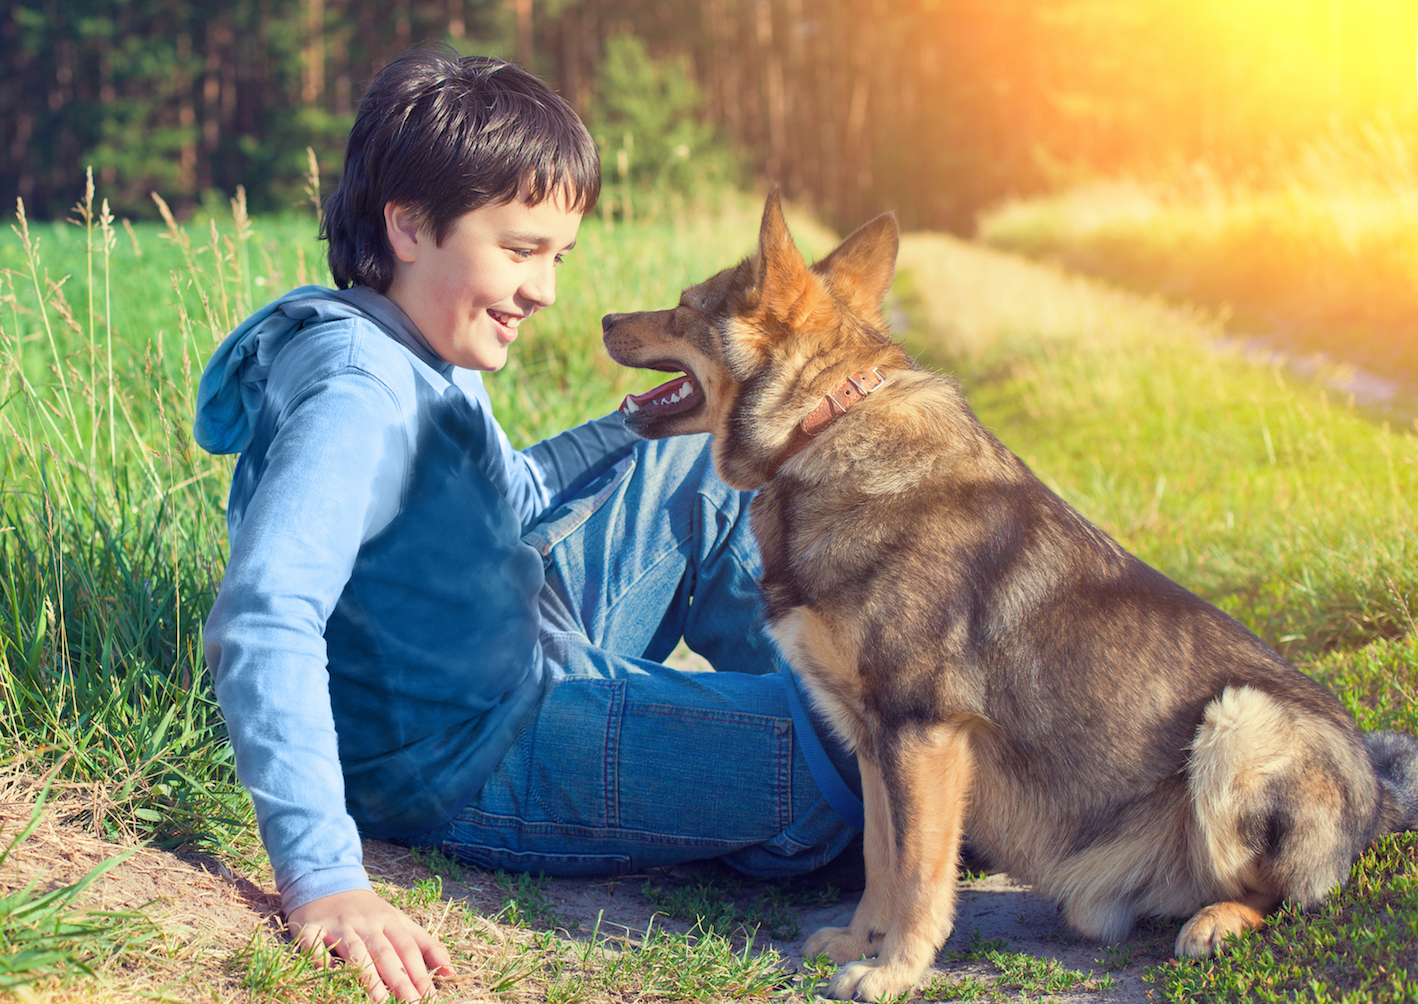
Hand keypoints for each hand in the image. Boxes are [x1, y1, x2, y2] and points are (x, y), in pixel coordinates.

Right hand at [286, 888, 453, 1001]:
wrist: (327, 882)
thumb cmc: (369, 913)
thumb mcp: (399, 922)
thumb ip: (425, 945)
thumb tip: (451, 972)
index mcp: (389, 920)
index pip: (408, 948)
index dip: (420, 972)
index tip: (430, 996)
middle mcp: (366, 922)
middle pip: (385, 952)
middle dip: (400, 980)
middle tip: (412, 1003)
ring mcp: (339, 925)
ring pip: (355, 952)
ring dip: (367, 976)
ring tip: (380, 1000)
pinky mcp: (311, 929)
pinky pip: (313, 946)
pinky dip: (318, 959)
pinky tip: (325, 974)